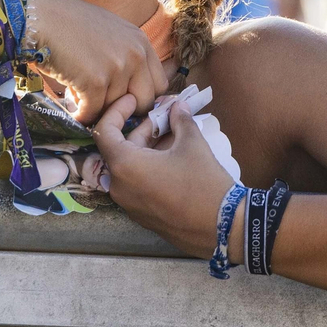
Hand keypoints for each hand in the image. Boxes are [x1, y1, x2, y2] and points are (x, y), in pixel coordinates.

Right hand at [25, 0, 163, 124]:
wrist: (41, 16)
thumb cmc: (69, 24)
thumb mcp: (111, 33)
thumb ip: (126, 58)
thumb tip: (130, 94)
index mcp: (142, 43)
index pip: (160, 86)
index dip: (141, 98)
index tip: (123, 103)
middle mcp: (135, 55)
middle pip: (144, 103)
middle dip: (124, 111)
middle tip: (103, 107)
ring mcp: (117, 68)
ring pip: (114, 110)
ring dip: (96, 109)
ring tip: (80, 98)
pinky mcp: (95, 81)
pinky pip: (93, 113)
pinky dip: (81, 115)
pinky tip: (72, 108)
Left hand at [93, 94, 238, 257]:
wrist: (221, 227)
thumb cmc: (202, 183)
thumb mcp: (192, 143)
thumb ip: (180, 120)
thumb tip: (177, 107)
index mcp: (124, 166)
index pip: (104, 131)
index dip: (117, 110)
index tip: (133, 100)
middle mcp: (119, 187)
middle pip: (121, 148)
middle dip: (144, 128)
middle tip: (167, 113)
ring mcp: (130, 204)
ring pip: (131, 166)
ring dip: (150, 146)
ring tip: (176, 132)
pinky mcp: (143, 215)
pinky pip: (138, 183)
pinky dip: (151, 165)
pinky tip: (175, 155)